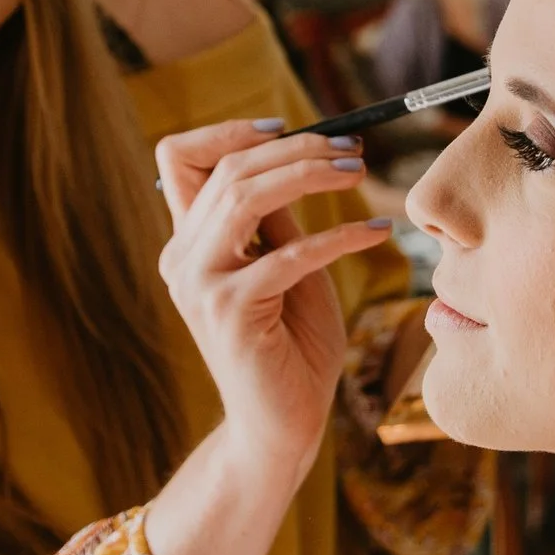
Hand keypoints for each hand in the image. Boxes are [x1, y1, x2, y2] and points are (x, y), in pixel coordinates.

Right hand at [155, 118, 391, 482]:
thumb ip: (279, 219)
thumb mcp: (286, 268)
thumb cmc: (291, 347)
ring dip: (309, 174)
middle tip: (352, 152)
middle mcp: (182, 258)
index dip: (228, 131)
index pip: (178, 157)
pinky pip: (290, 255)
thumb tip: (302, 154)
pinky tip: (375, 233)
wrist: (281, 426)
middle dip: (296, 148)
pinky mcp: (232, 314)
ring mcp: (201, 286)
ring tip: (359, 174)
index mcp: (187, 242)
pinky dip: (339, 236)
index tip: (287, 128)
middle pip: (227, 169)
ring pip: (246, 197)